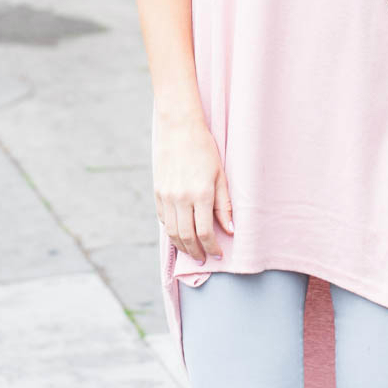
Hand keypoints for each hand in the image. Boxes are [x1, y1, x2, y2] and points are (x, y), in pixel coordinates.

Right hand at [153, 113, 233, 262]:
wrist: (179, 128)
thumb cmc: (205, 149)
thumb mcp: (220, 175)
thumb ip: (224, 204)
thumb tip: (230, 230)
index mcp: (201, 194)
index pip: (205, 232)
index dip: (211, 248)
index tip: (218, 255)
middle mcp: (181, 198)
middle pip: (186, 237)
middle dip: (196, 252)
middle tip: (204, 259)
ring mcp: (167, 196)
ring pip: (172, 232)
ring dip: (182, 247)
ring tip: (192, 252)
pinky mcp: (157, 192)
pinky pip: (163, 219)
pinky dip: (171, 231)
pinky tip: (180, 234)